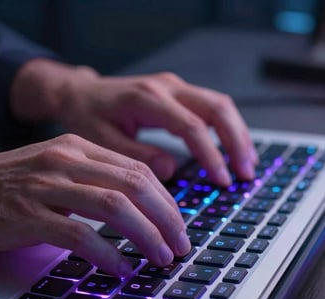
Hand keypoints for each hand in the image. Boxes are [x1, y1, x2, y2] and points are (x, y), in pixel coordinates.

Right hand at [0, 134, 189, 275]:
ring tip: (161, 258)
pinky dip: (108, 254)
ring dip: (146, 236)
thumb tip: (136, 209)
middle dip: (166, 219)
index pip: (137, 171)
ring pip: (115, 207)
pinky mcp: (27, 215)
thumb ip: (94, 181)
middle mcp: (66, 160)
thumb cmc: (6, 184)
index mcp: (77, 147)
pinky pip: (80, 235)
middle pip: (135, 186)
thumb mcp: (56, 170)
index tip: (178, 224)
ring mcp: (46, 185)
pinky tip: (121, 268)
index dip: (166, 200)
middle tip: (180, 244)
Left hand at [11, 59, 257, 185]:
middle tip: (246, 173)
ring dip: (237, 134)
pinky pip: (209, 107)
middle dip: (236, 141)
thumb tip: (170, 170)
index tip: (222, 181)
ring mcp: (173, 87)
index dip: (211, 155)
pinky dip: (225, 128)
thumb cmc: (86, 115)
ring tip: (247, 163)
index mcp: (147, 98)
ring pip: (219, 104)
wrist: (80, 93)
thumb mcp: (101, 139)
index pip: (191, 126)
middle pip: (217, 108)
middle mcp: (166, 88)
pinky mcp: (175, 93)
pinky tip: (231, 148)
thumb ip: (136, 155)